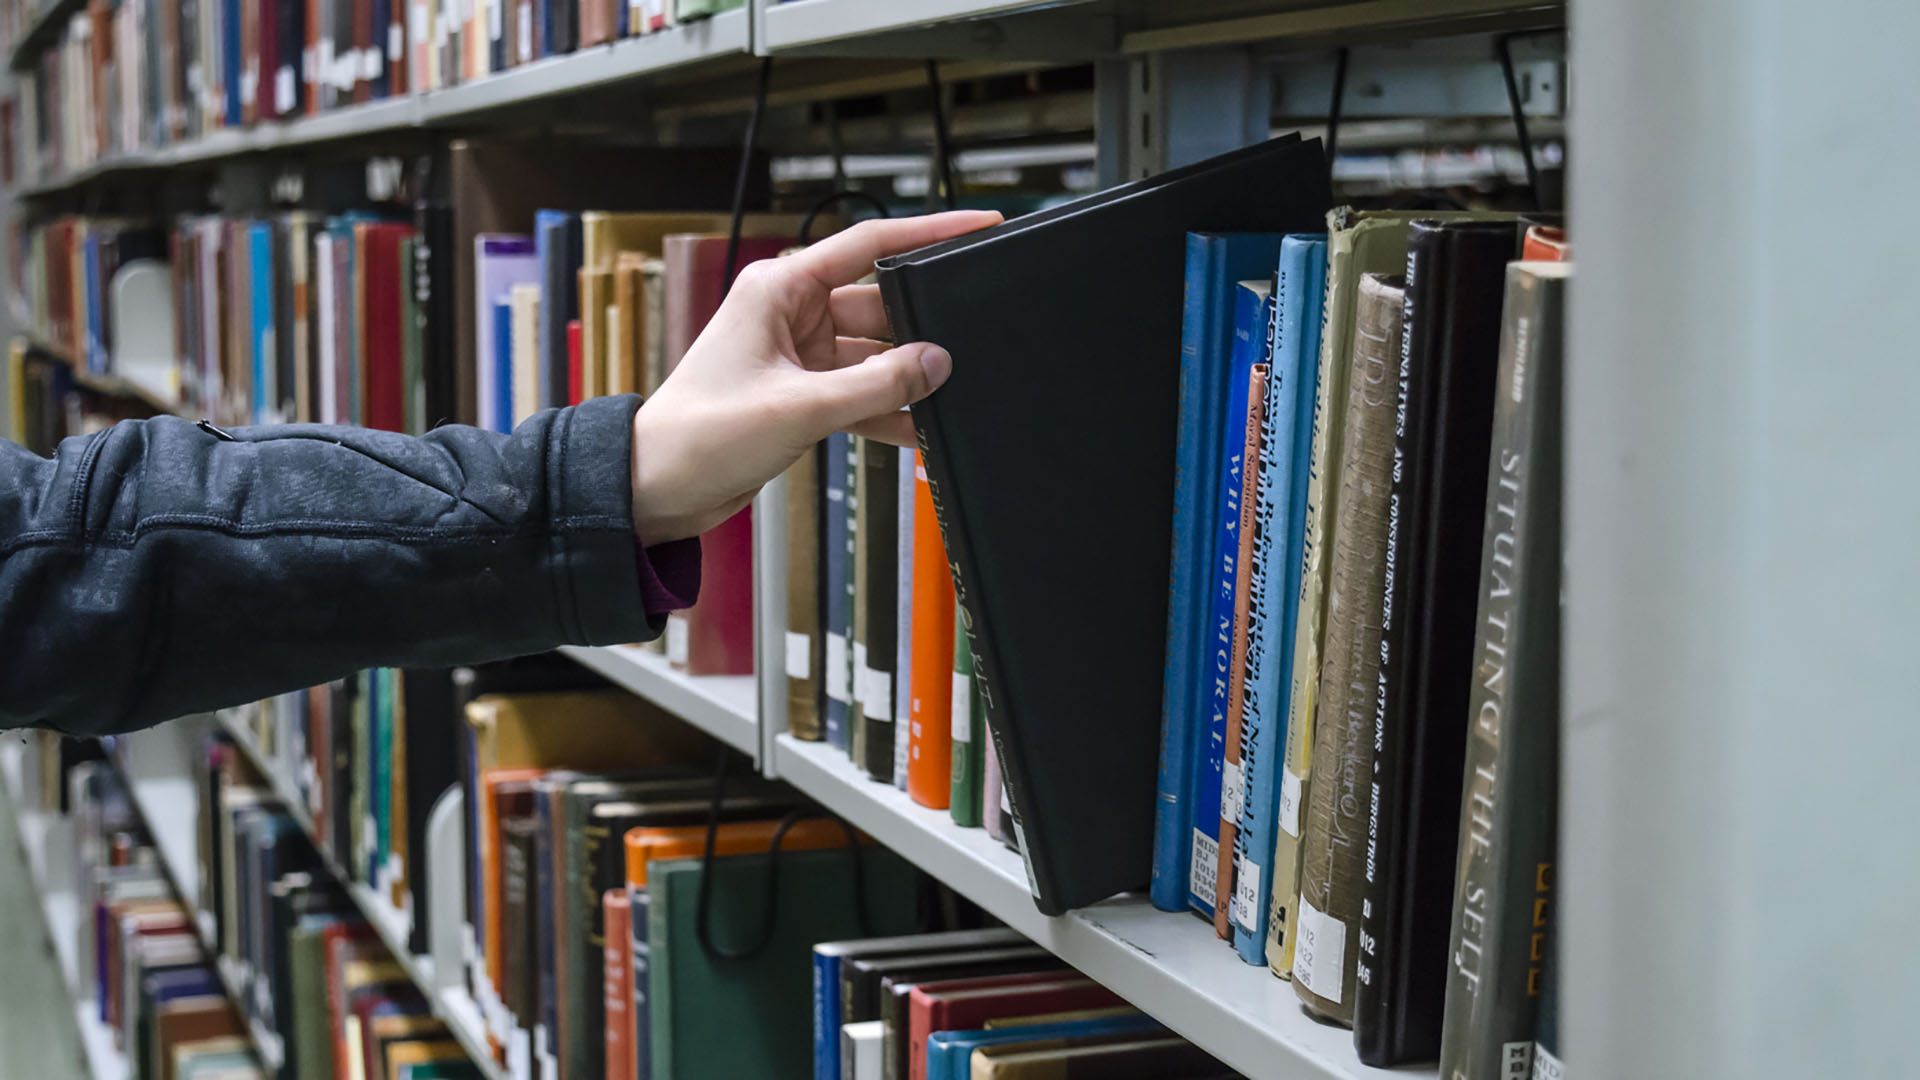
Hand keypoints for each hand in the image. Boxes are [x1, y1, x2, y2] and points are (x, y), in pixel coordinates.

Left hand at [630, 210, 1002, 544]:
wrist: (657, 488)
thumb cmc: (699, 434)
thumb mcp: (798, 408)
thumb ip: (876, 386)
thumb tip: (936, 362)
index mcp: (780, 288)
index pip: (869, 244)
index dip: (928, 231)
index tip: (977, 224)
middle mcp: (791, 313)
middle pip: (879, 305)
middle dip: (920, 329)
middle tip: (968, 341)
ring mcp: (799, 355)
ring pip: (875, 356)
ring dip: (905, 380)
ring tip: (949, 396)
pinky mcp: (803, 394)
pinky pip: (861, 394)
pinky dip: (888, 411)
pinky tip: (921, 429)